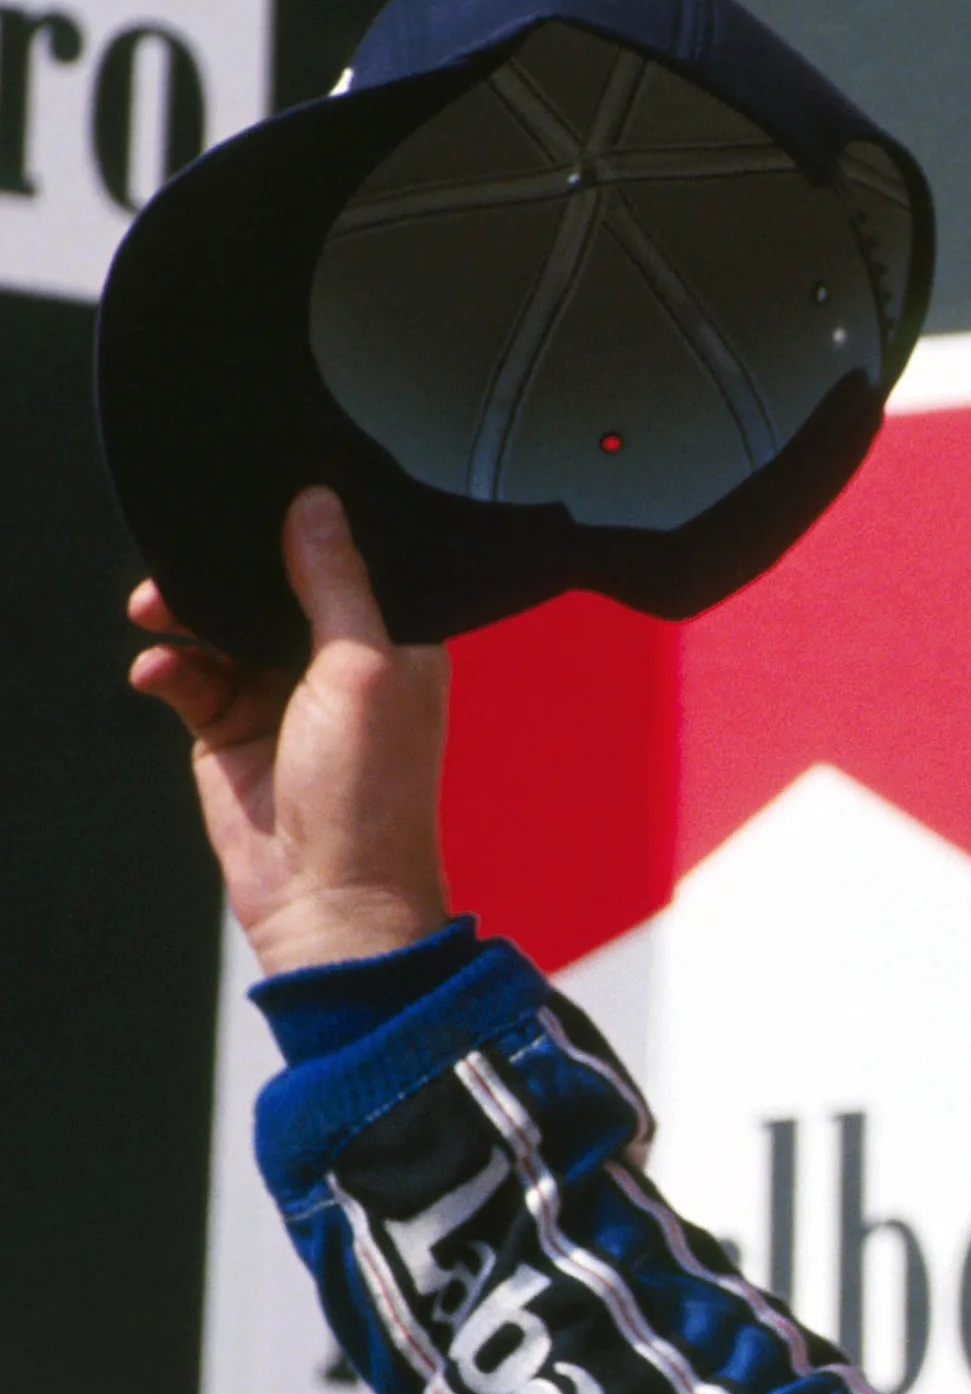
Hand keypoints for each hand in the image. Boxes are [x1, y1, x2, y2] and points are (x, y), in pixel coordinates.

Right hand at [129, 487, 453, 975]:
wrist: (328, 895)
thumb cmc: (372, 794)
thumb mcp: (365, 669)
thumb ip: (337, 583)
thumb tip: (318, 506)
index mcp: (393, 641)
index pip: (346, 562)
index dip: (304, 530)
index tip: (257, 498)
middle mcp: (337, 662)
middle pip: (271, 588)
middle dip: (225, 570)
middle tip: (183, 558)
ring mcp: (280, 694)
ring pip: (220, 626)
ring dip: (185, 612)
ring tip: (155, 609)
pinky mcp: (230, 728)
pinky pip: (188, 676)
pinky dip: (169, 667)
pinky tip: (159, 670)